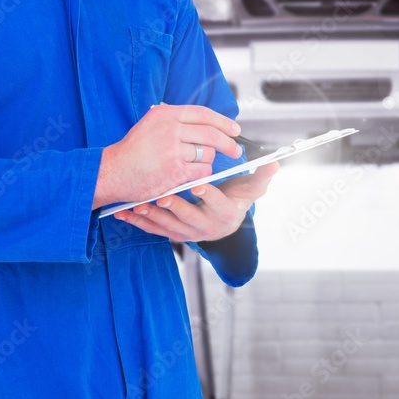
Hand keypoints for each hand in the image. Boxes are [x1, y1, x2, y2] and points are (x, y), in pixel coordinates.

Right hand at [93, 104, 242, 208]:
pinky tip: (191, 175)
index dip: (223, 122)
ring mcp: (173, 151)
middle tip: (235, 150)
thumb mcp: (150, 124)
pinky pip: (202, 171)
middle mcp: (170, 129)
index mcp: (165, 114)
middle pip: (211, 134)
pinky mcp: (175, 172)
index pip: (203, 114)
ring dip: (207, 161)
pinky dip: (201, 174)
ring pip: (208, 154)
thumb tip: (204, 122)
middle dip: (228, 143)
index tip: (234, 129)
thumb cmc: (132, 150)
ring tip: (195, 164)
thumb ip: (174, 120)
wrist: (113, 172)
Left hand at [114, 161, 278, 241]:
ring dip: (152, 216)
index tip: (199, 183)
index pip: (218, 204)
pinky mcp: (173, 234)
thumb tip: (274, 163)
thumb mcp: (250, 190)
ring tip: (138, 204)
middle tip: (163, 197)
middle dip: (175, 208)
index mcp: (225, 214)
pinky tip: (124, 212)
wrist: (224, 223)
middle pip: (189, 218)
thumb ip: (260, 177)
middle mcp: (207, 227)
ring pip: (168, 226)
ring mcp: (188, 233)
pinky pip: (154, 230)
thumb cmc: (235, 200)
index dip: (209, 194)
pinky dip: (138, 222)